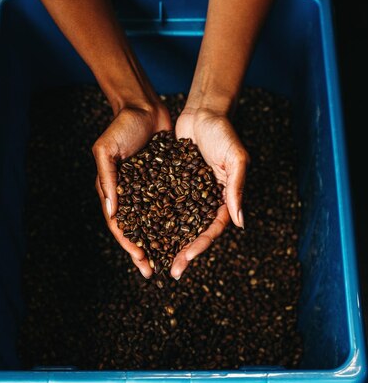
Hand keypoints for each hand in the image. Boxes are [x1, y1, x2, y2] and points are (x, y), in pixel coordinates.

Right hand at [93, 101, 171, 277]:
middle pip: (137, 230)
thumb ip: (107, 179)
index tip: (140, 259)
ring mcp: (148, 190)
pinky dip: (174, 222)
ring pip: (154, 223)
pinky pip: (170, 206)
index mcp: (113, 191)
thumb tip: (111, 212)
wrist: (144, 107)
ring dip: (159, 243)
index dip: (128, 244)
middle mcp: (130, 195)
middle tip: (152, 272)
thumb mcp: (107, 150)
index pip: (119, 225)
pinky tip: (184, 236)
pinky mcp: (166, 182)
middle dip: (143, 252)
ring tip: (169, 261)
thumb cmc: (121, 127)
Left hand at [171, 106, 248, 278]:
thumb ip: (237, 188)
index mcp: (224, 198)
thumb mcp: (235, 158)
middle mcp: (206, 200)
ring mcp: (189, 193)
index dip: (201, 246)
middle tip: (171, 272)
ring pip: (178, 223)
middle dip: (184, 253)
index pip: (213, 229)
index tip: (187, 260)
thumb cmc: (223, 132)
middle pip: (194, 232)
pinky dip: (155, 219)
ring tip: (155, 259)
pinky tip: (142, 231)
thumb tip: (239, 223)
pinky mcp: (173, 183)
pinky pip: (164, 205)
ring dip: (168, 242)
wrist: (203, 111)